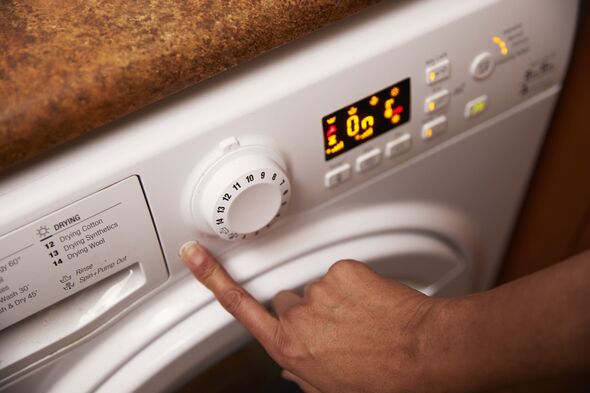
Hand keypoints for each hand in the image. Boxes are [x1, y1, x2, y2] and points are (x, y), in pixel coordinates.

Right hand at [181, 242, 442, 392]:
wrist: (423, 353)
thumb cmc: (383, 378)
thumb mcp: (331, 388)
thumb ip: (302, 373)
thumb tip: (290, 366)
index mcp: (289, 346)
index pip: (238, 306)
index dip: (212, 278)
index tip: (195, 255)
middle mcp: (298, 316)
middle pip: (285, 302)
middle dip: (304, 311)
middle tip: (336, 326)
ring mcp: (320, 290)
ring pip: (316, 288)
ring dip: (333, 300)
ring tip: (361, 320)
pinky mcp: (343, 271)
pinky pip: (340, 274)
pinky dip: (354, 286)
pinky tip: (371, 305)